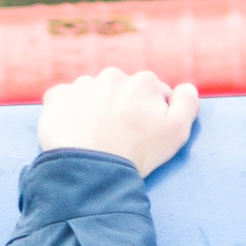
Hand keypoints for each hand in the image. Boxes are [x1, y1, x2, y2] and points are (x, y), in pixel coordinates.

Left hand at [37, 64, 198, 177]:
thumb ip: (188, 104)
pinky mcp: (57, 97)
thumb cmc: (136, 154)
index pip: (152, 95)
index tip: (142, 137)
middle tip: (118, 141)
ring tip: (94, 141)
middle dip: (121, 111)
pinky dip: (68, 114)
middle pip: (121, 93)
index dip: (149, 118)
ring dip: (95, 112)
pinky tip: (74, 134)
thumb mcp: (176, 133)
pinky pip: (65, 101)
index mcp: (143, 81)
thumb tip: (186, 88)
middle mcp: (113, 76)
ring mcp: (83, 85)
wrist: (89, 170)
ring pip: (93, 96)